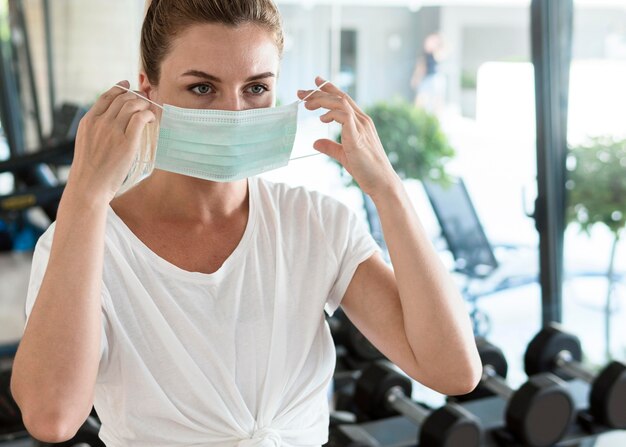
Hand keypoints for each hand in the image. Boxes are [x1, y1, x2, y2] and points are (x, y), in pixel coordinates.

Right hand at [66, 80, 155, 202]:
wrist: (88, 186)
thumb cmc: (89, 170)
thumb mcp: (86, 143)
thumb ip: (97, 130)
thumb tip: (112, 123)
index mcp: (88, 121)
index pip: (106, 96)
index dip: (119, 88)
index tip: (128, 86)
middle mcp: (100, 122)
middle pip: (122, 98)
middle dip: (136, 96)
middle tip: (145, 101)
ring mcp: (113, 131)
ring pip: (132, 105)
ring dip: (144, 105)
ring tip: (150, 112)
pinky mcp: (127, 142)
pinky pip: (140, 118)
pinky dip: (149, 115)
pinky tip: (151, 120)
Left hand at [297, 76, 399, 197]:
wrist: (381, 182)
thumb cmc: (366, 170)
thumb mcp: (344, 155)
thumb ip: (331, 147)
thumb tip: (316, 143)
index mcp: (360, 123)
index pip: (344, 99)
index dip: (329, 89)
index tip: (316, 82)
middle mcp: (362, 120)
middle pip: (340, 97)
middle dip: (319, 92)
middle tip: (301, 92)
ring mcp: (361, 126)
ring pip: (340, 103)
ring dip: (321, 100)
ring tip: (307, 104)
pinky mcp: (358, 135)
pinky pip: (344, 115)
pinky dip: (331, 114)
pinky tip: (322, 119)